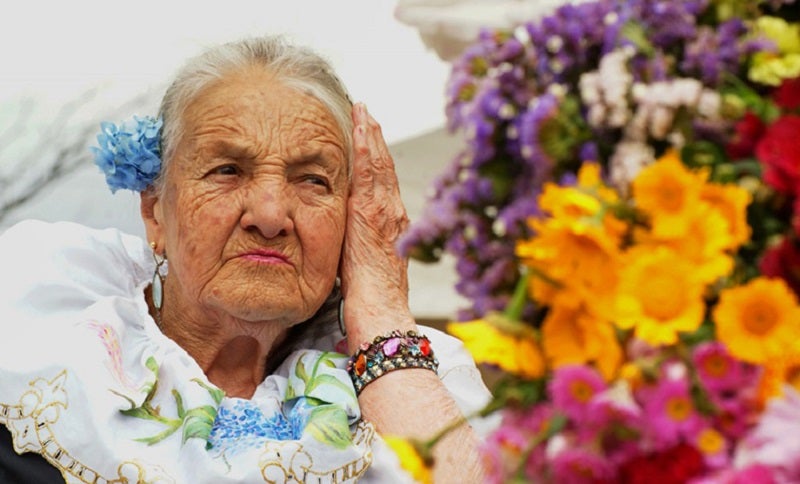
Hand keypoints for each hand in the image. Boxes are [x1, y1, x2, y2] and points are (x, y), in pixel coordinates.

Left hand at [340, 103, 416, 349]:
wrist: (383, 313)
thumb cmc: (371, 298)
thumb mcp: (363, 263)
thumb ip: (355, 243)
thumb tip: (343, 236)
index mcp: (391, 224)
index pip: (382, 182)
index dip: (375, 156)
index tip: (367, 134)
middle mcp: (394, 213)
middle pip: (384, 166)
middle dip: (374, 136)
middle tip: (365, 110)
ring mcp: (386, 212)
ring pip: (379, 164)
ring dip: (370, 134)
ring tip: (362, 110)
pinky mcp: (373, 214)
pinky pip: (370, 174)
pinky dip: (366, 149)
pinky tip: (360, 129)